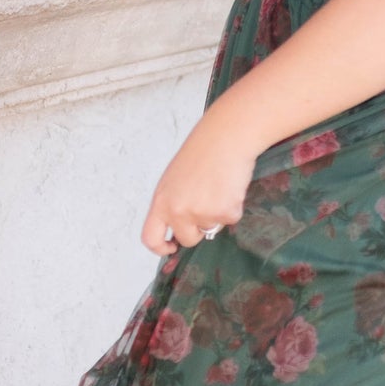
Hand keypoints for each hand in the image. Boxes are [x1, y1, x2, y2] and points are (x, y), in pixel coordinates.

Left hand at [141, 113, 257, 256]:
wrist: (226, 137)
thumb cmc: (202, 152)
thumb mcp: (174, 179)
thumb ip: (172, 204)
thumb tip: (179, 227)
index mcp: (161, 201)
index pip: (151, 237)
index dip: (161, 248)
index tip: (172, 247)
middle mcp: (178, 211)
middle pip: (187, 239)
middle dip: (199, 229)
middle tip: (207, 203)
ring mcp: (201, 213)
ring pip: (212, 229)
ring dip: (218, 213)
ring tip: (219, 187)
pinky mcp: (224, 212)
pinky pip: (231, 220)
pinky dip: (234, 207)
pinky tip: (230, 187)